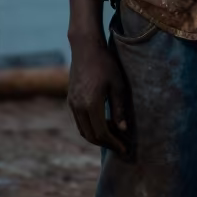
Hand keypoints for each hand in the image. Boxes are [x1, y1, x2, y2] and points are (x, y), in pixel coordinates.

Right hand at [67, 0, 130, 153]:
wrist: (85, 47)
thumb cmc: (106, 63)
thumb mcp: (118, 85)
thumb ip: (119, 109)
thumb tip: (123, 130)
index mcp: (91, 104)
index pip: (102, 133)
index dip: (114, 143)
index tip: (125, 149)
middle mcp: (78, 107)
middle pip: (91, 136)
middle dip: (106, 144)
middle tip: (121, 146)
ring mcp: (72, 103)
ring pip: (83, 130)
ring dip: (98, 137)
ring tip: (114, 137)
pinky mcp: (70, 99)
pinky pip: (79, 121)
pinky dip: (91, 127)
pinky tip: (103, 124)